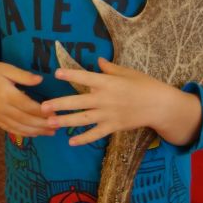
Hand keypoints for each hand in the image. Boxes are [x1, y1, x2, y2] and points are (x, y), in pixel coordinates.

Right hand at [0, 59, 52, 139]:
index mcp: (5, 94)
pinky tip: (35, 134)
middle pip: (25, 120)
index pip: (28, 106)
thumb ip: (24, 76)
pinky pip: (10, 129)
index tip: (56, 113)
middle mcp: (1, 108)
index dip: (43, 111)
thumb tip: (40, 80)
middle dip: (42, 124)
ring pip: (19, 127)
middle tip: (58, 126)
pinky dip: (24, 133)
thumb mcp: (7, 68)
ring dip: (36, 131)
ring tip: (51, 132)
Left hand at [41, 57, 199, 146]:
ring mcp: (108, 114)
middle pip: (78, 101)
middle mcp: (105, 98)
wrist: (159, 105)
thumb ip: (110, 68)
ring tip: (50, 123)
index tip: (56, 74)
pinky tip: (71, 142)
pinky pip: (95, 134)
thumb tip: (97, 60)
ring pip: (82, 119)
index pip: (85, 76)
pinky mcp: (113, 126)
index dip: (70, 74)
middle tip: (43, 107)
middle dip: (59, 104)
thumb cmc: (144, 85)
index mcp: (108, 82)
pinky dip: (84, 139)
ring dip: (65, 121)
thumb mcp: (127, 72)